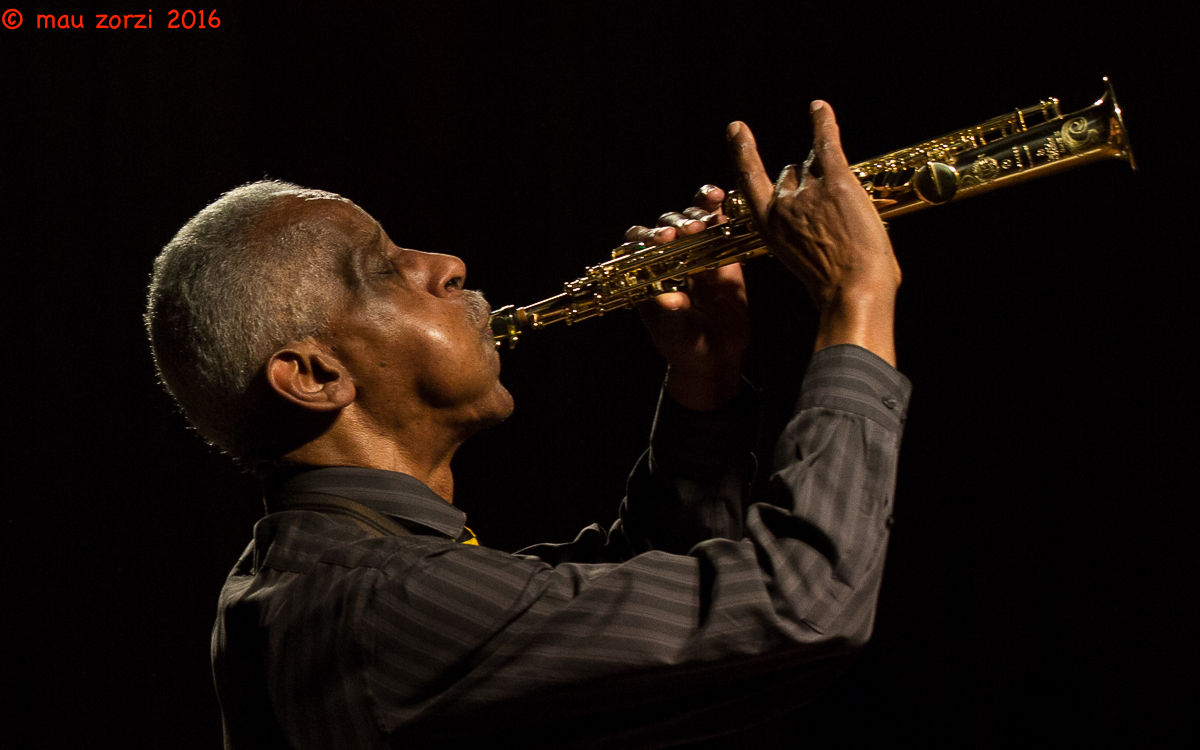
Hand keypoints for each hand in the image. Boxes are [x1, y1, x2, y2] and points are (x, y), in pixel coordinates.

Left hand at [624, 185, 748, 410]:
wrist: (718, 352)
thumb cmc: (687, 346)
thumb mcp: (677, 336)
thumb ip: (672, 317)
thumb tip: (669, 299)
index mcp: (646, 275)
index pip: (636, 246)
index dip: (645, 239)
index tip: (661, 240)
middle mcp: (668, 258)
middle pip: (663, 227)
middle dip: (672, 225)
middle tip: (685, 232)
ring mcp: (695, 251)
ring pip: (689, 219)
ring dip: (694, 215)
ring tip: (703, 224)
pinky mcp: (720, 249)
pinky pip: (716, 222)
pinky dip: (716, 207)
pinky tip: (718, 198)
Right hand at [727, 101, 900, 365]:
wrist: (853, 291)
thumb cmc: (835, 286)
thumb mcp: (804, 263)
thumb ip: (804, 237)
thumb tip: (818, 221)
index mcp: (770, 228)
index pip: (750, 181)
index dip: (744, 152)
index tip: (737, 128)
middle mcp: (783, 205)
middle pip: (789, 176)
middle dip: (808, 186)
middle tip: (831, 213)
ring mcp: (808, 192)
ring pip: (812, 168)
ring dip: (827, 178)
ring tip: (844, 202)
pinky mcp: (836, 183)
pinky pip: (825, 144)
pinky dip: (822, 123)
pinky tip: (818, 107)